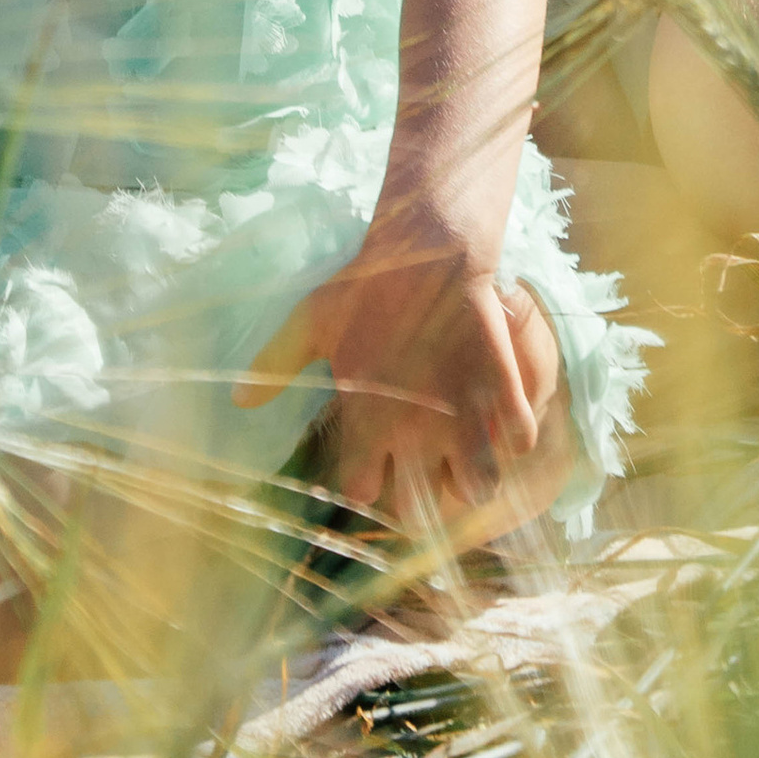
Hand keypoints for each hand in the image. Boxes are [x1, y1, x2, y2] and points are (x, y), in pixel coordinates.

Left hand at [234, 201, 552, 527]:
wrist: (430, 244)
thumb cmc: (367, 284)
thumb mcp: (312, 320)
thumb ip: (275, 365)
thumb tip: (237, 402)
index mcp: (367, 421)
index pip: (363, 494)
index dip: (367, 483)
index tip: (371, 464)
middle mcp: (416, 429)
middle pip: (422, 513)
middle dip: (422, 504)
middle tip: (423, 476)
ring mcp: (464, 411)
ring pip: (479, 488)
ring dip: (473, 479)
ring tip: (466, 459)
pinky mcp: (501, 385)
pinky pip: (521, 439)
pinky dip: (514, 437)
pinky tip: (499, 421)